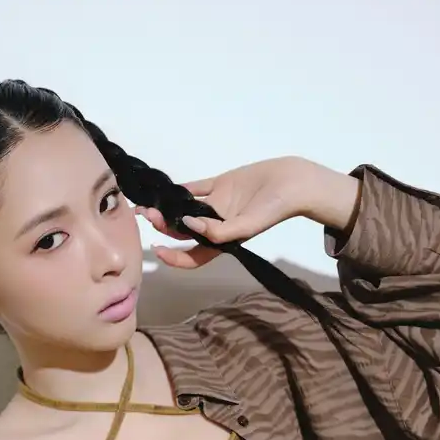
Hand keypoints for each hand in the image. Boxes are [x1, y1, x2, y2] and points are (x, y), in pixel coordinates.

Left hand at [136, 156, 359, 269]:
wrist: (292, 182)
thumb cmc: (273, 209)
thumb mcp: (247, 226)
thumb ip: (218, 231)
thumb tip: (188, 225)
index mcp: (222, 242)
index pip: (193, 257)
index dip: (174, 258)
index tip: (157, 250)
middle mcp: (215, 225)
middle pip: (183, 231)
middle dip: (163, 226)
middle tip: (148, 215)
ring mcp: (216, 205)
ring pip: (184, 208)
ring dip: (166, 207)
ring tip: (148, 203)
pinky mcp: (220, 184)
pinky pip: (195, 188)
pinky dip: (179, 188)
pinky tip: (164, 187)